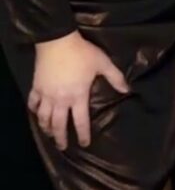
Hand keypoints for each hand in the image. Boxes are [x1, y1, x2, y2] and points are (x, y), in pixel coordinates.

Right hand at [27, 31, 127, 149]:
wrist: (58, 42)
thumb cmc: (82, 53)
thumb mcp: (103, 63)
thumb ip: (115, 78)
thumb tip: (127, 90)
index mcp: (78, 96)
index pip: (81, 121)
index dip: (83, 134)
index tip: (84, 143)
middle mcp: (60, 100)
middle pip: (58, 125)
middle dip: (60, 138)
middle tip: (62, 147)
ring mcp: (46, 95)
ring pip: (43, 118)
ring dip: (46, 128)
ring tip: (49, 134)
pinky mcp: (36, 87)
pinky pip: (33, 103)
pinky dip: (34, 111)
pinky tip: (36, 114)